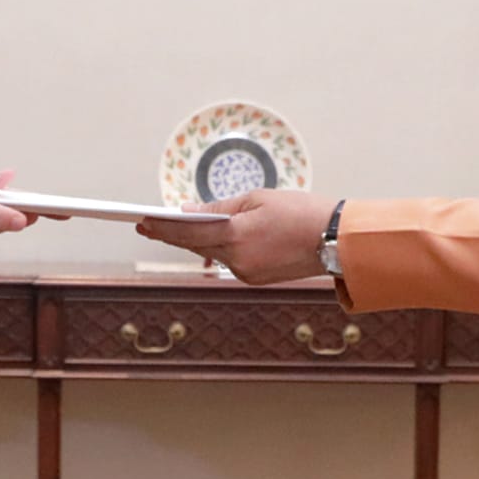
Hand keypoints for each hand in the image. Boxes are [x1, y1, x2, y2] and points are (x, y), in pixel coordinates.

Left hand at [137, 187, 332, 284]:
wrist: (336, 240)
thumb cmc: (302, 212)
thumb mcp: (258, 199)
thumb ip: (220, 208)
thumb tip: (190, 211)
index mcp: (237, 236)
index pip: (188, 231)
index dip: (162, 226)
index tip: (141, 220)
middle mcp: (238, 260)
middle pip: (195, 245)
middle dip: (171, 234)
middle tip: (147, 223)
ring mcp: (246, 273)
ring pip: (211, 254)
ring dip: (194, 241)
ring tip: (173, 228)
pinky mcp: (256, 279)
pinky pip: (228, 261)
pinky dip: (218, 248)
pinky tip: (208, 239)